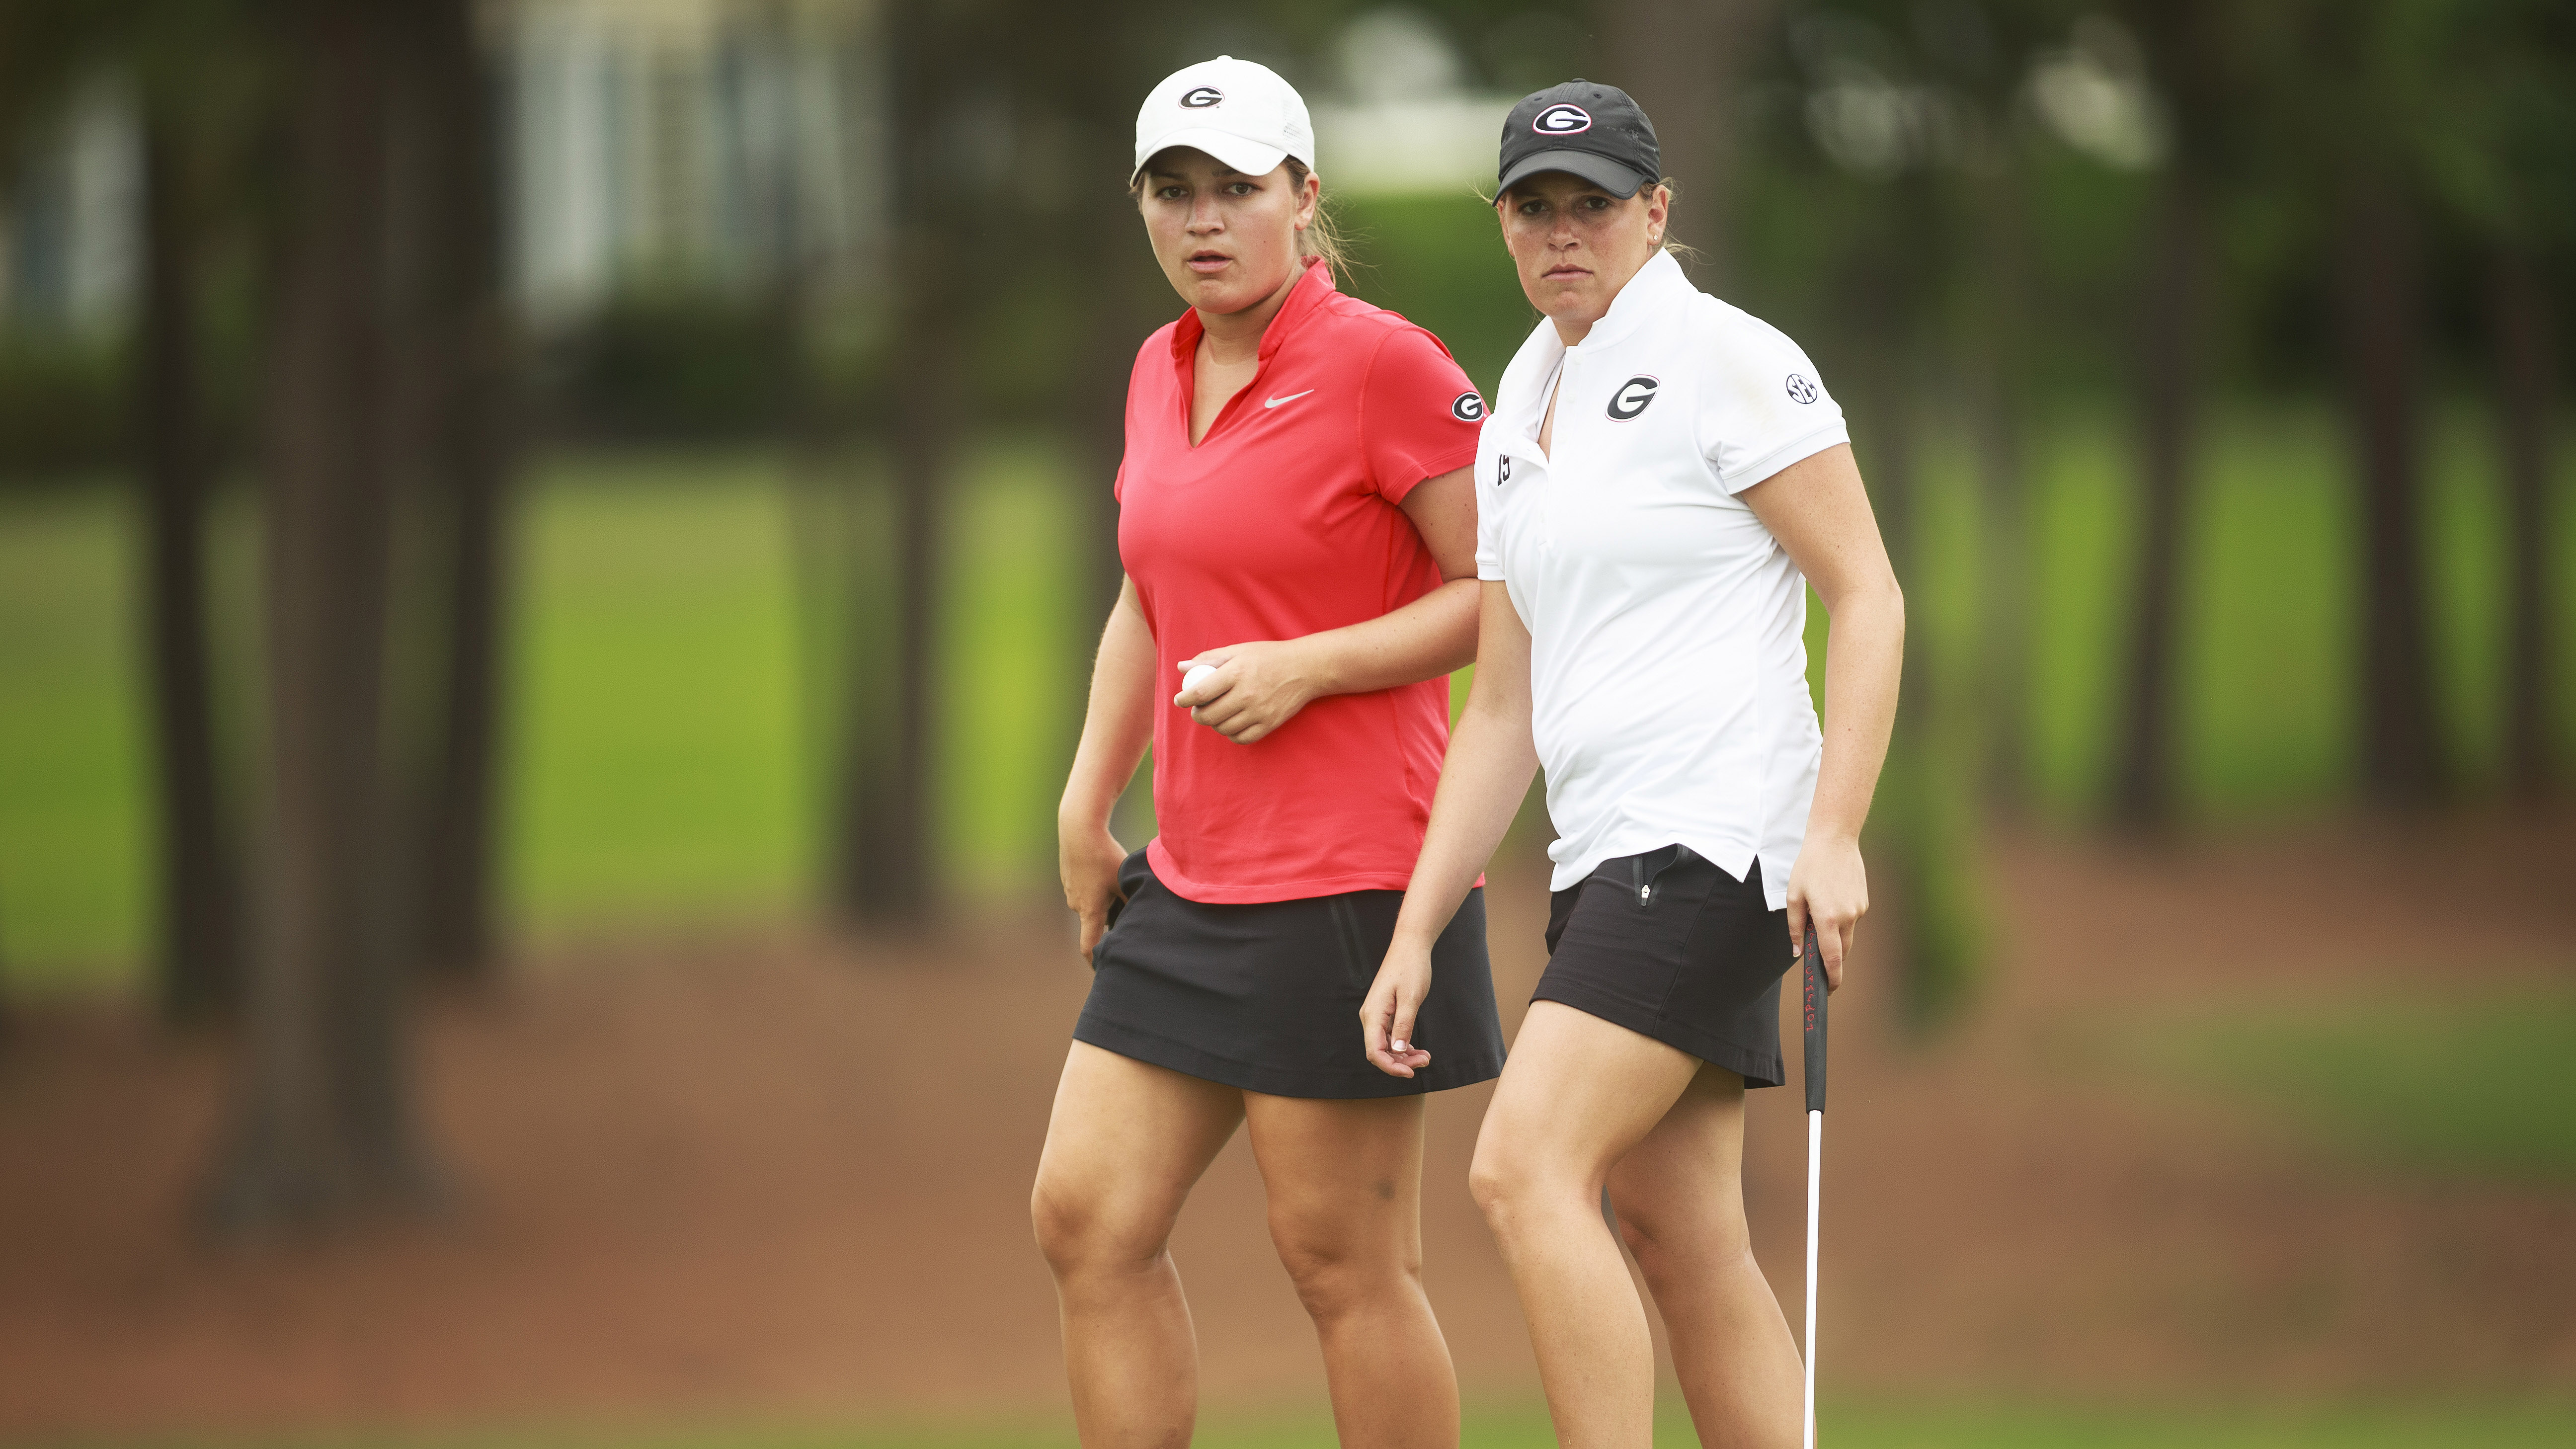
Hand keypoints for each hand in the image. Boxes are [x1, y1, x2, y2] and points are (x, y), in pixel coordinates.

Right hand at [1059, 820, 1127, 965]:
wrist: (1079, 829)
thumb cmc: (1104, 855)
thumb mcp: (1124, 880)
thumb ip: (1133, 902)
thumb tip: (1145, 916)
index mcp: (1090, 910)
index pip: (1088, 947)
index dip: (1095, 962)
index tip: (1103, 970)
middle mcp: (1076, 904)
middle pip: (1094, 924)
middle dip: (1108, 924)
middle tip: (1125, 915)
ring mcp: (1070, 891)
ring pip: (1090, 905)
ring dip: (1103, 903)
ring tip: (1116, 886)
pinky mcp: (1069, 878)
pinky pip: (1084, 891)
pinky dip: (1095, 889)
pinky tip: (1104, 872)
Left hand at [1173, 640, 1321, 744]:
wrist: (1305, 669)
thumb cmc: (1268, 657)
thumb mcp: (1239, 650)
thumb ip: (1209, 659)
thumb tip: (1182, 667)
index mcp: (1236, 672)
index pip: (1200, 692)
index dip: (1185, 699)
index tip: (1180, 700)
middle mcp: (1246, 694)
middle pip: (1209, 715)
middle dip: (1197, 714)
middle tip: (1198, 709)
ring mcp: (1259, 712)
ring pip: (1223, 728)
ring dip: (1214, 724)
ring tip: (1217, 714)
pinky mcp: (1269, 724)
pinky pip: (1241, 738)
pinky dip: (1232, 733)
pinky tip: (1232, 723)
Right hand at [1359, 942, 1434, 1076]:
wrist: (1410, 947)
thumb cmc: (1411, 968)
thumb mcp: (1411, 998)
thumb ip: (1404, 1024)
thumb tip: (1398, 1049)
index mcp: (1374, 1014)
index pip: (1374, 1052)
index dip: (1391, 1067)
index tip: (1411, 1073)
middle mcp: (1371, 1017)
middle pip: (1380, 1051)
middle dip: (1401, 1062)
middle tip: (1424, 1062)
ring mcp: (1377, 1015)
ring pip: (1386, 1046)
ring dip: (1404, 1055)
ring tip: (1425, 1057)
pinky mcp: (1385, 1013)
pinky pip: (1390, 1036)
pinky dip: (1403, 1045)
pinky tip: (1418, 1050)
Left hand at [1784, 833, 1867, 992]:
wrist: (1835, 840)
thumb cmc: (1809, 866)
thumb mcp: (1793, 896)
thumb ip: (1794, 927)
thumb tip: (1797, 951)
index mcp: (1828, 918)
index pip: (1832, 958)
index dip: (1831, 977)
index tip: (1828, 990)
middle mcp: (1848, 917)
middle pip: (1842, 950)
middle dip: (1831, 959)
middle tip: (1818, 961)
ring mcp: (1859, 909)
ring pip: (1847, 935)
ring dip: (1835, 935)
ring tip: (1819, 914)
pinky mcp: (1864, 902)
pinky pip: (1851, 919)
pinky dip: (1841, 919)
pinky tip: (1830, 899)